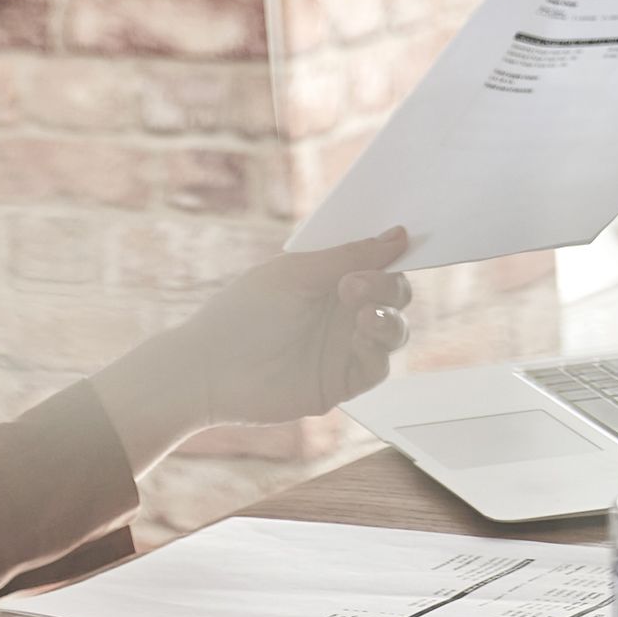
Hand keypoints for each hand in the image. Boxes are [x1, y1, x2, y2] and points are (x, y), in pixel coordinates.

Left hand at [94, 229, 414, 464]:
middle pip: (394, 294)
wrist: (211, 369)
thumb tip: (399, 236)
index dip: (395, 252)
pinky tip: (359, 336)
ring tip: (361, 314)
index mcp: (331, 277)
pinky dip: (378, 348)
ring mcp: (345, 346)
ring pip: (395, 329)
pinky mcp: (343, 381)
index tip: (406, 241)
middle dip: (388, 284)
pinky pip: (380, 365)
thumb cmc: (244, 312)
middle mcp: (343, 311)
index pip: (378, 261)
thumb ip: (351, 256)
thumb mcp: (298, 273)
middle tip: (354, 285)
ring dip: (388, 317)